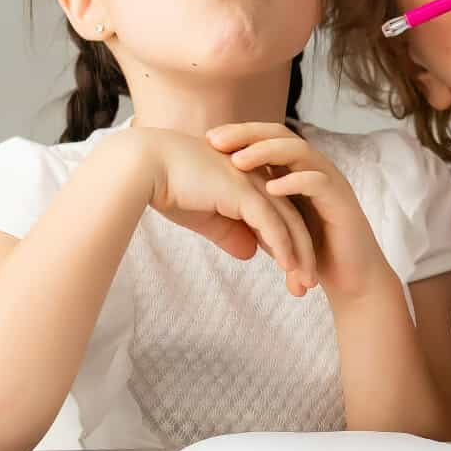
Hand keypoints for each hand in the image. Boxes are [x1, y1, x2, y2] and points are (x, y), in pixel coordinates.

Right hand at [113, 127, 316, 294]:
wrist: (143, 165)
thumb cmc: (168, 187)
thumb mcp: (205, 217)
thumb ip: (229, 233)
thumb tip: (250, 254)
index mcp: (250, 182)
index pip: (279, 218)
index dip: (287, 248)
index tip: (292, 277)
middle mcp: (258, 180)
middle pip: (292, 220)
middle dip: (303, 255)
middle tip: (307, 285)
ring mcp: (253, 183)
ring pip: (288, 224)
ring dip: (299, 256)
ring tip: (305, 284)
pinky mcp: (243, 191)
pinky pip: (271, 223)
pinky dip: (282, 247)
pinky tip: (288, 268)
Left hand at [208, 122, 392, 300]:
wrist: (351, 280)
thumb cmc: (311, 254)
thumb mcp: (273, 226)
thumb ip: (252, 209)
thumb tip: (210, 202)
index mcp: (298, 170)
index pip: (266, 138)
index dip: (238, 134)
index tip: (206, 139)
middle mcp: (315, 169)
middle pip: (281, 135)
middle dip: (246, 134)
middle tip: (214, 140)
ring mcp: (330, 183)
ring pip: (300, 151)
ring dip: (266, 153)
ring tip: (238, 161)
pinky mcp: (342, 202)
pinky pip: (318, 182)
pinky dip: (294, 182)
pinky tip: (270, 187)